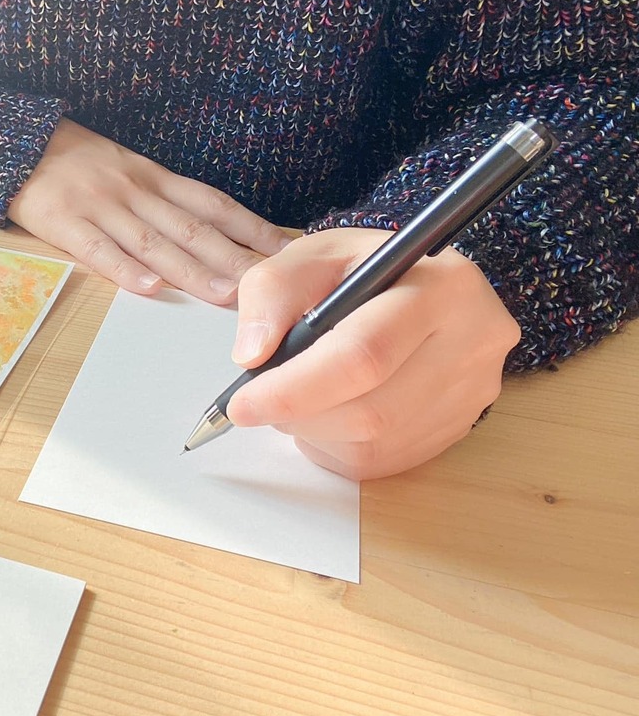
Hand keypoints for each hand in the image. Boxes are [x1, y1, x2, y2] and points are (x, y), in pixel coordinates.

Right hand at [7, 119, 291, 303]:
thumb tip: (212, 235)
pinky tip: (148, 288)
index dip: (252, 228)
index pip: (213, 205)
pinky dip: (123, 269)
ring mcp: (100, 206)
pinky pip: (97, 249)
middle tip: (270, 286)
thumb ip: (164, 201)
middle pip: (192, 228)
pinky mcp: (64, 222)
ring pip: (154, 242)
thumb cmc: (76, 162)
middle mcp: (135, 191)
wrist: (16, 141)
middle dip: (234, 258)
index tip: (286, 252)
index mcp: (153, 178)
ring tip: (225, 295)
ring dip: (192, 270)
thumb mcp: (127, 170)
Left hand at [228, 228, 520, 479]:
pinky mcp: (460, 427)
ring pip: (374, 442)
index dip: (296, 387)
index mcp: (440, 285)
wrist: (419, 288)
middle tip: (261, 401)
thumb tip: (253, 354)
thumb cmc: (360, 271)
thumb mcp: (310, 255)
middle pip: (371, 410)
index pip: (365, 354)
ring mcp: (473, 390)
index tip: (242, 404)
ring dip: (314, 430)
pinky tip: (329, 410)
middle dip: (299, 414)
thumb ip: (272, 292)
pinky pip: (383, 461)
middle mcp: (473, 340)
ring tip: (299, 395)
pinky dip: (337, 444)